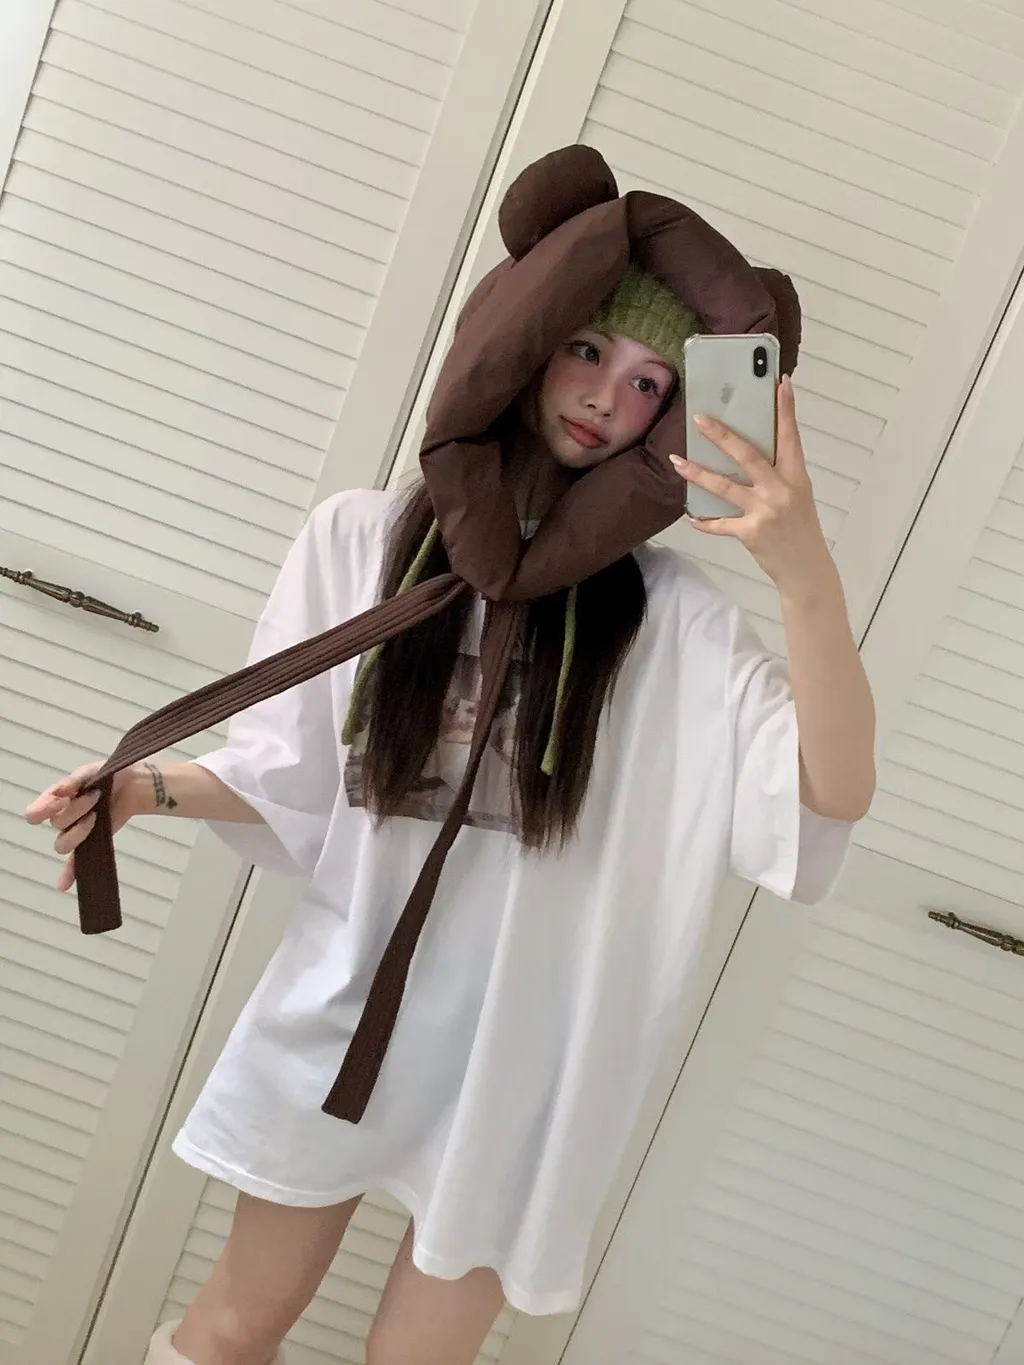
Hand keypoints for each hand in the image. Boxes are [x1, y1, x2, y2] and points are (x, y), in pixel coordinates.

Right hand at [24, 762, 147, 891]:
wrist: (135, 784)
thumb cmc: (109, 775)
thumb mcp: (91, 772)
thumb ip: (73, 782)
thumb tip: (59, 792)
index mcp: (57, 799)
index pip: (36, 812)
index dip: (43, 809)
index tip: (61, 800)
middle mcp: (62, 817)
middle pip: (57, 825)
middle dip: (76, 810)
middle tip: (95, 796)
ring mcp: (75, 832)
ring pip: (63, 844)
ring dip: (80, 830)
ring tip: (97, 815)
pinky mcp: (90, 843)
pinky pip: (75, 864)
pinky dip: (68, 874)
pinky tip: (63, 886)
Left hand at [670, 375, 830, 589]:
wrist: (806, 569)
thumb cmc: (800, 528)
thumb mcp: (797, 494)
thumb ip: (778, 473)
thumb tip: (746, 451)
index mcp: (796, 476)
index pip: (790, 436)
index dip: (785, 409)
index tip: (779, 383)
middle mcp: (781, 490)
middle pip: (748, 455)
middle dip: (722, 435)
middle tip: (700, 418)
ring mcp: (765, 511)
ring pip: (725, 486)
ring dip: (698, 473)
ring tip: (677, 461)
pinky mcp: (751, 532)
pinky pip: (721, 524)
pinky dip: (705, 521)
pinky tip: (691, 517)